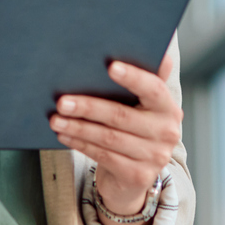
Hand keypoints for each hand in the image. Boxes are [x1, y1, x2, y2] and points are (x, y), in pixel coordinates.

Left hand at [51, 49, 182, 218]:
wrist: (136, 174)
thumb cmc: (133, 128)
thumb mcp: (142, 106)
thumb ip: (142, 80)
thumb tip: (145, 49)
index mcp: (169, 107)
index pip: (154, 88)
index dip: (133, 77)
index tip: (110, 66)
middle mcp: (167, 132)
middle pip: (122, 115)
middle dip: (88, 106)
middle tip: (62, 101)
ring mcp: (155, 156)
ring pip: (108, 137)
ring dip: (78, 127)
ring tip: (55, 119)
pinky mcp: (139, 175)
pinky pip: (103, 156)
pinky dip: (81, 144)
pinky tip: (64, 136)